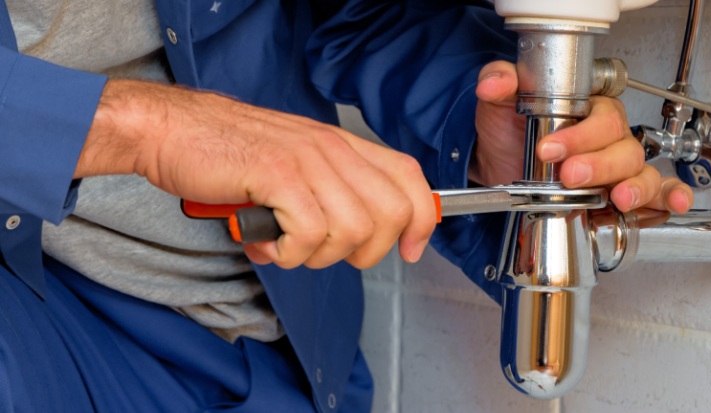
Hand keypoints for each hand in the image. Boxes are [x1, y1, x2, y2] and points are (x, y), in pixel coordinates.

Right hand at [77, 79, 435, 268]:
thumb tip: (361, 235)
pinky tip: (265, 242)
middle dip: (364, 252)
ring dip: (317, 256)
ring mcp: (305, 160)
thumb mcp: (292, 163)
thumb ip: (327, 189)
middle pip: (390, 213)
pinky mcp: (276, 176)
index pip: (408, 177)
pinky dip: (287, 253)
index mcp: (340, 144)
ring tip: (283, 245)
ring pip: (352, 231)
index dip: (420, 219)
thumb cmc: (225, 153)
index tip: (410, 250)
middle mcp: (330, 148)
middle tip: (324, 252)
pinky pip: (309, 234)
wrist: (169, 130)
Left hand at [470, 61, 693, 213]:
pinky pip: (657, 195)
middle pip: (624, 147)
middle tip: (569, 174)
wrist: (500, 168)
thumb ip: (500, 83)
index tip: (549, 148)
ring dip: (635, 185)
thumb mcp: (500, 106)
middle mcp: (611, 138)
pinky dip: (669, 198)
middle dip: (599, 164)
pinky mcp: (621, 195)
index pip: (602, 117)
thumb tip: (496, 81)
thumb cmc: (511, 133)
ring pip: (642, 172)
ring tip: (618, 197)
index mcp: (590, 111)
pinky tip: (673, 202)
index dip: (580, 134)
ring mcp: (620, 168)